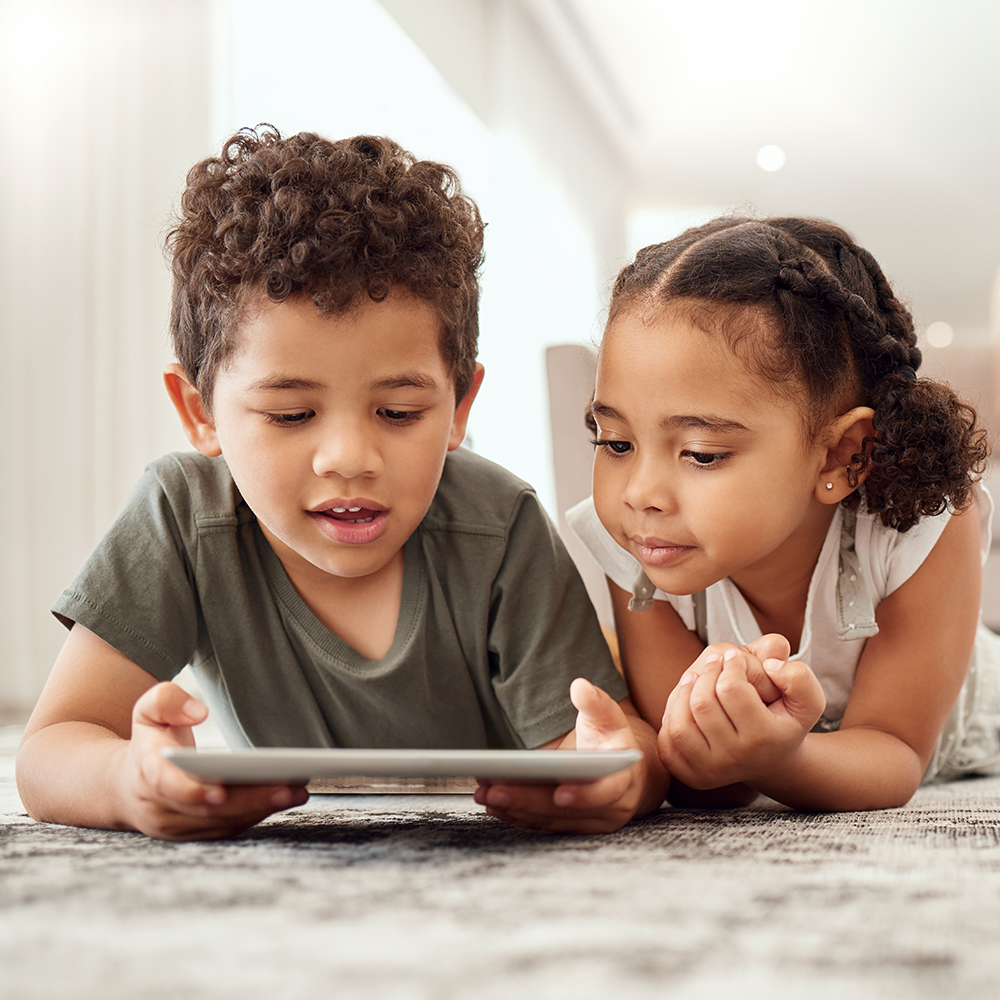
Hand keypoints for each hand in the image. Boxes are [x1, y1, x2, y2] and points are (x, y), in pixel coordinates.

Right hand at [118, 682, 308, 839]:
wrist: (125, 786)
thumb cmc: (149, 740)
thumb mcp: (148, 710)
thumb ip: (167, 701)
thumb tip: (199, 711)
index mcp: (148, 772)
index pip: (169, 786)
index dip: (193, 791)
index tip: (221, 790)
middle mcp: (161, 807)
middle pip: (208, 810)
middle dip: (250, 800)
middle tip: (289, 788)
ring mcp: (178, 826)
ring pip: (222, 823)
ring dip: (261, 810)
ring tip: (297, 791)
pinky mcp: (196, 834)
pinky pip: (228, 828)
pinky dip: (256, 815)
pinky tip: (284, 798)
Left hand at [473, 679, 662, 833]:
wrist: (624, 771)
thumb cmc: (611, 739)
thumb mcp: (608, 717)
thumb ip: (595, 702)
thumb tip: (580, 686)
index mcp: (623, 779)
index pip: (605, 792)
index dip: (584, 795)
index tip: (559, 793)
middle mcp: (610, 808)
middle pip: (566, 810)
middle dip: (528, 801)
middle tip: (495, 791)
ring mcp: (590, 821)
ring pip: (551, 821)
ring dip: (517, 810)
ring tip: (485, 796)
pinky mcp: (571, 826)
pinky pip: (543, 825)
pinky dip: (518, 817)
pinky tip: (494, 807)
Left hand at [659, 646, 825, 789]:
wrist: (773, 759)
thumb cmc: (785, 722)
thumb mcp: (806, 700)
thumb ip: (798, 677)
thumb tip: (772, 666)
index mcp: (765, 738)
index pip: (731, 689)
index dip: (731, 664)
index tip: (735, 657)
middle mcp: (737, 759)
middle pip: (703, 704)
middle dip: (706, 673)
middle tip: (714, 663)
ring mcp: (712, 771)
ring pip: (680, 724)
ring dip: (684, 693)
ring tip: (696, 679)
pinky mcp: (693, 775)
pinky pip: (668, 742)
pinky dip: (672, 718)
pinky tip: (687, 703)